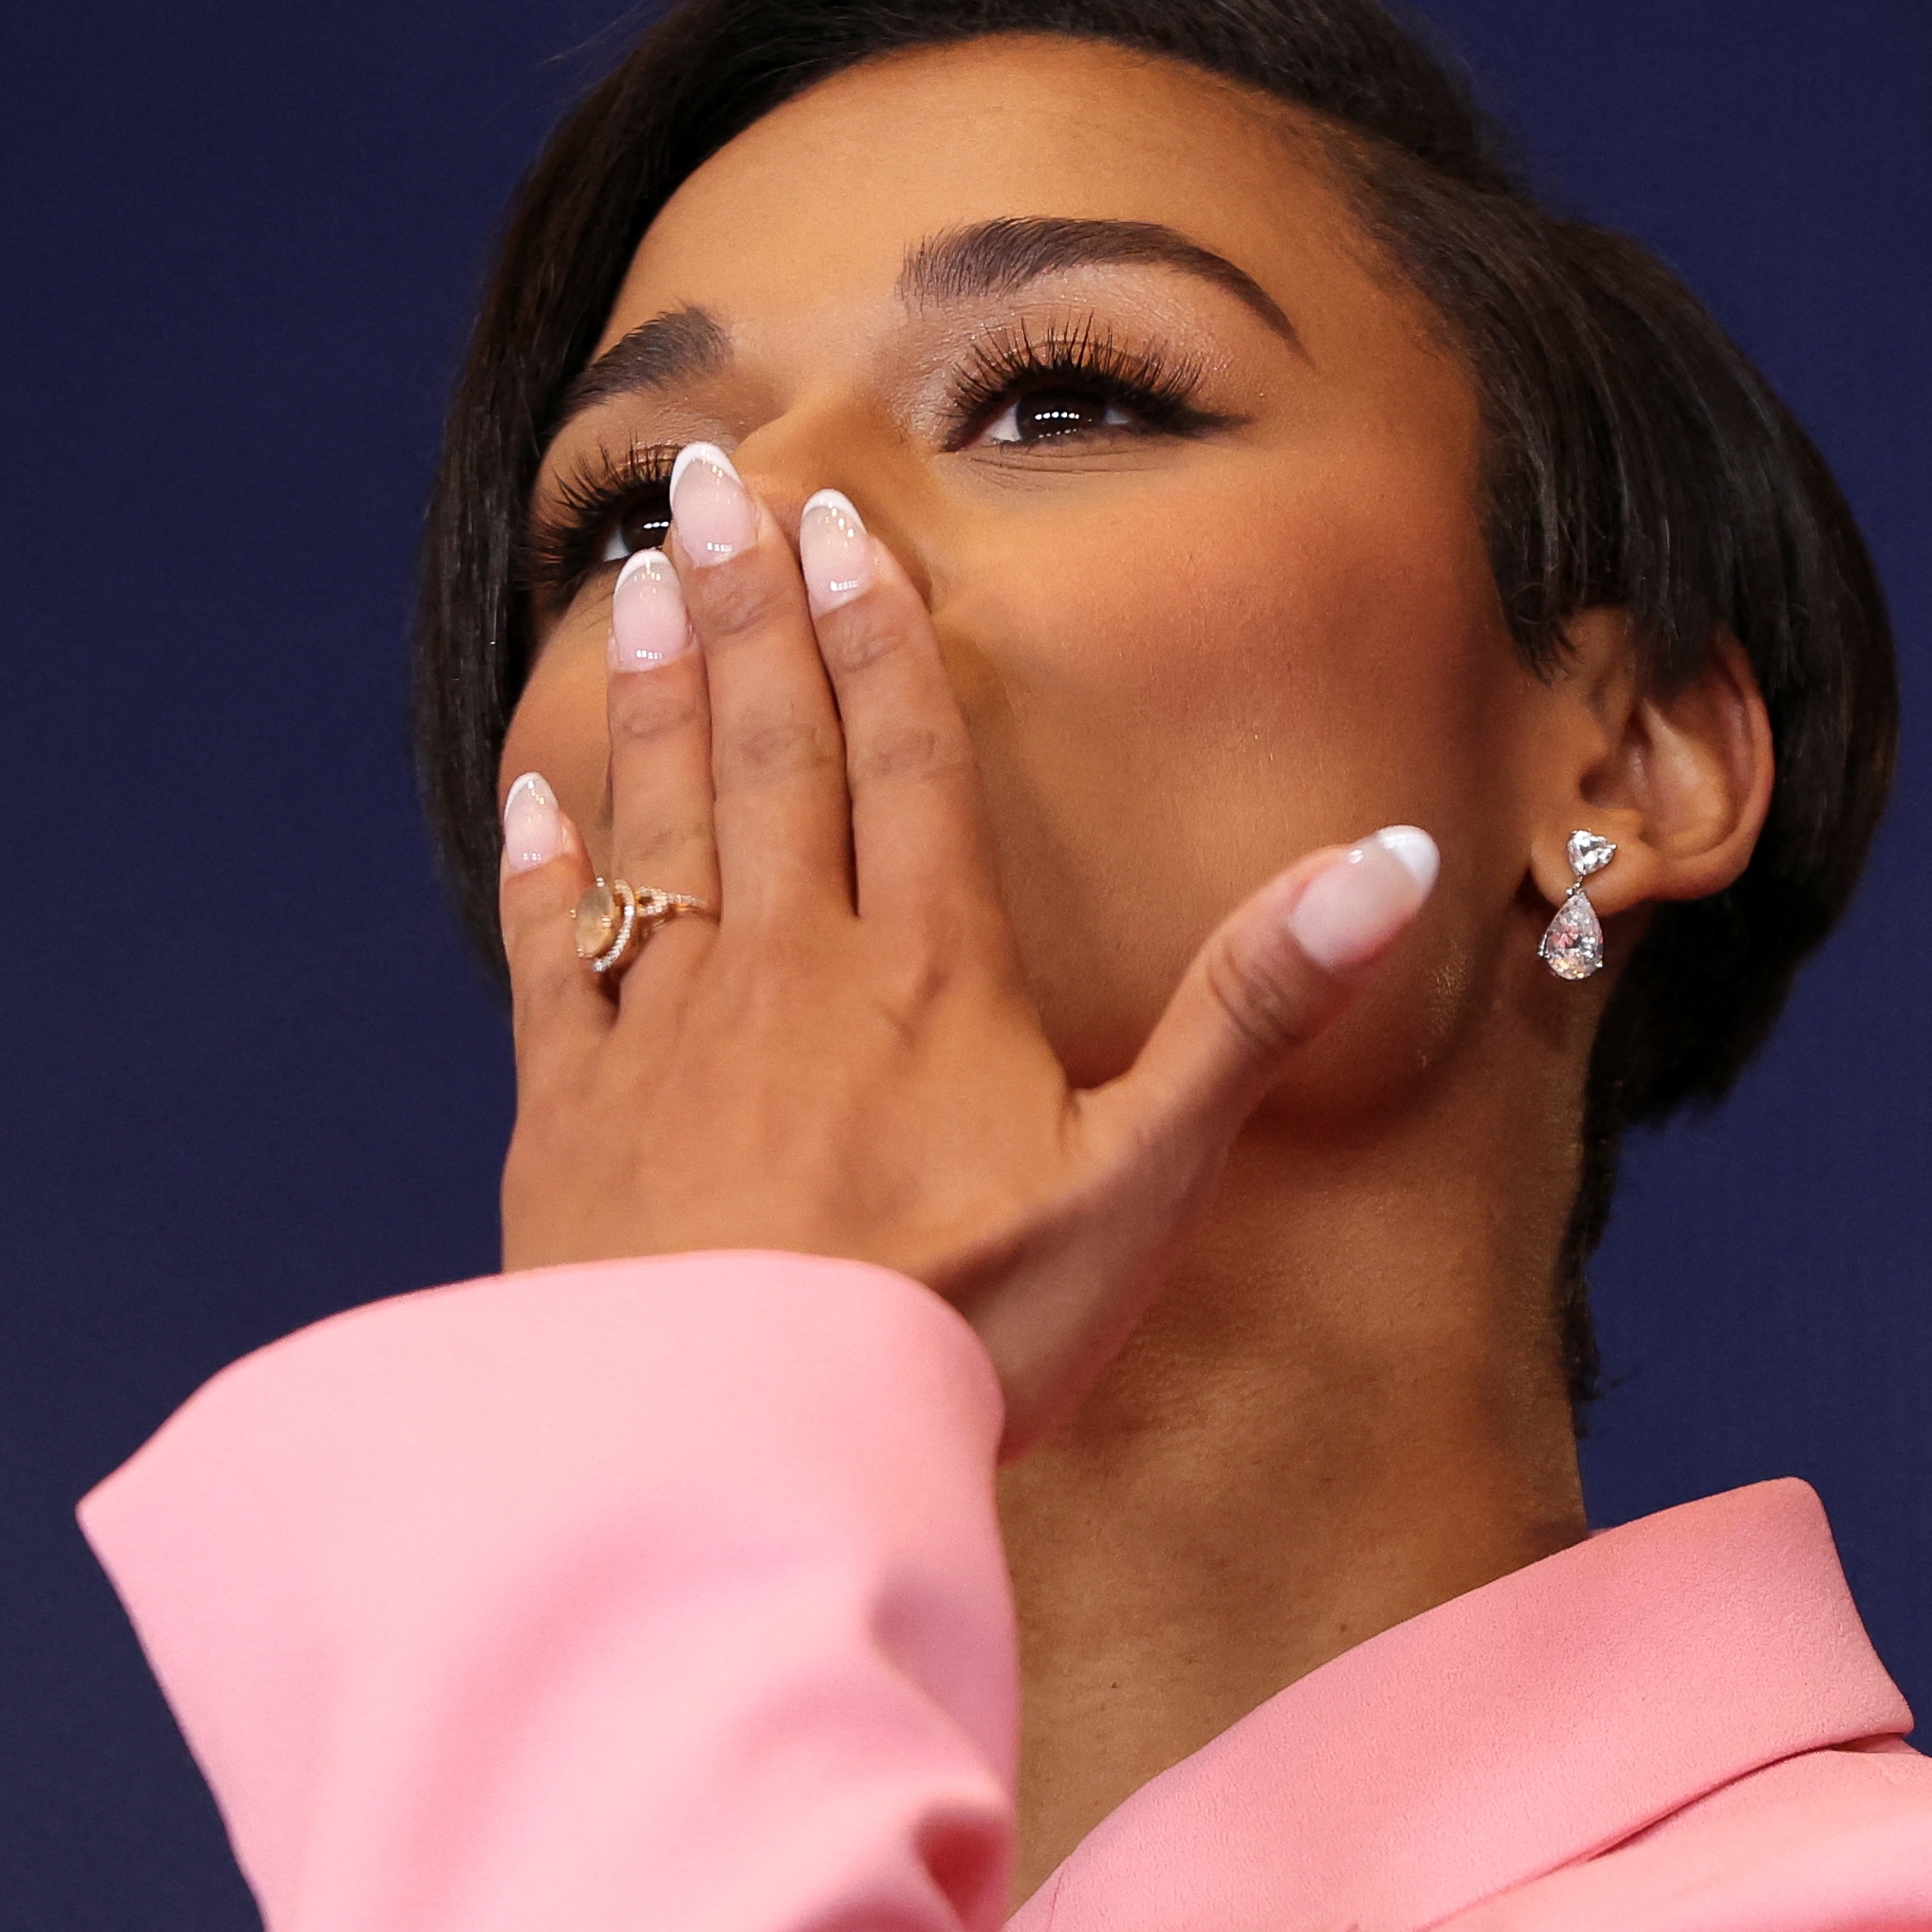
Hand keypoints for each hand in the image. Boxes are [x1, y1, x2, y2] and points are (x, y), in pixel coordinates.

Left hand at [494, 442, 1440, 1450]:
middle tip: (711, 478)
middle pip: (770, 749)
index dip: (875, 632)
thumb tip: (1395, 859)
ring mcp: (670, 1035)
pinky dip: (548, 867)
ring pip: (660, 821)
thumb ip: (1255, 1005)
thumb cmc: (967, 1331)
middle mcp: (792, 970)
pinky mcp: (573, 1116)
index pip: (903, 758)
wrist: (751, 1453)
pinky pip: (559, 958)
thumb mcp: (1149, 1176)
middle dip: (745, 605)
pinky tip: (535, 797)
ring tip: (639, 576)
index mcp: (932, 973)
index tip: (840, 522)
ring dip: (651, 692)